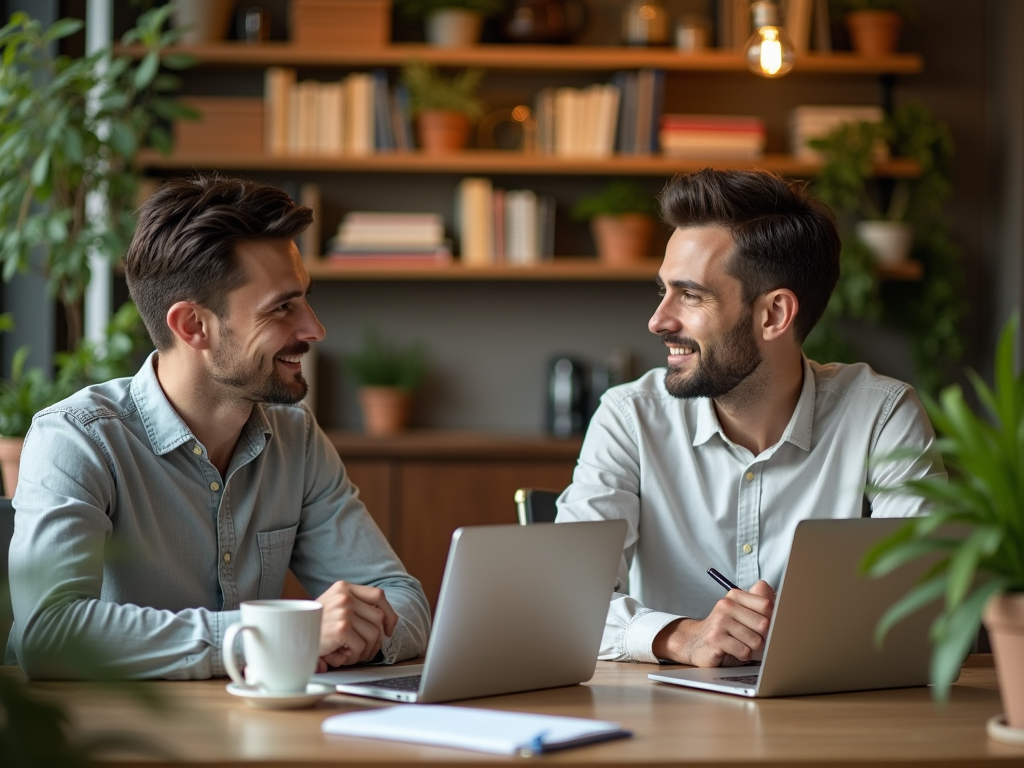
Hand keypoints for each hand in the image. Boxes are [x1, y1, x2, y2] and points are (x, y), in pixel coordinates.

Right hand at [314, 581, 398, 668]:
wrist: (286, 637)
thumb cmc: (310, 627)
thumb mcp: (331, 609)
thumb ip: (355, 609)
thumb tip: (387, 626)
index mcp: (343, 587)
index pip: (378, 596)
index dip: (388, 615)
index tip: (388, 629)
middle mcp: (345, 596)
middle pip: (379, 618)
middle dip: (376, 639)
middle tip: (363, 651)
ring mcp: (344, 610)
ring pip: (374, 635)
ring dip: (364, 651)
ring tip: (348, 654)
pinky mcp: (342, 627)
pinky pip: (362, 646)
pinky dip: (354, 657)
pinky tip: (340, 657)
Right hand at [652, 580, 774, 666]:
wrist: (696, 641)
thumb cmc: (725, 628)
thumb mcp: (740, 611)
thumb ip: (759, 600)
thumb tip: (775, 593)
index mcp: (735, 595)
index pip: (767, 604)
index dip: (771, 618)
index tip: (762, 625)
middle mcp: (726, 605)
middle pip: (764, 624)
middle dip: (762, 636)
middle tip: (750, 637)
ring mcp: (719, 621)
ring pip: (756, 640)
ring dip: (751, 648)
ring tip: (740, 644)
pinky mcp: (715, 639)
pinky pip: (744, 652)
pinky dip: (742, 655)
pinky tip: (733, 650)